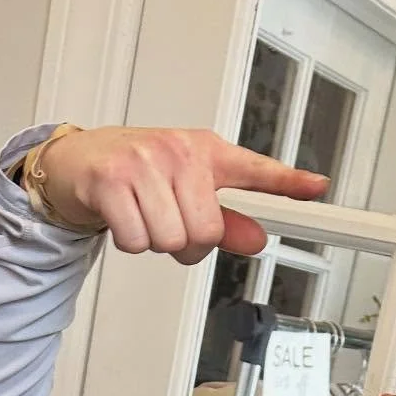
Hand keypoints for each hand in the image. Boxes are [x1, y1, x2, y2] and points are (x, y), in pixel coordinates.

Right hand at [34, 126, 328, 263]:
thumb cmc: (136, 174)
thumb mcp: (186, 192)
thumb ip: (226, 221)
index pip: (255, 169)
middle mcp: (178, 152)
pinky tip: (124, 219)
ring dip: (156, 243)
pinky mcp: (112, 179)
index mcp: (205, 152)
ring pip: (171, 240)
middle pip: (206, 231)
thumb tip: (259, 240)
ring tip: (145, 217)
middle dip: (187, 243)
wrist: (79, 161)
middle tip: (169, 224)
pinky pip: (138, 240)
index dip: (288, 181)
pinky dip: (130, 242)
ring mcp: (145, 163)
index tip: (316, 187)